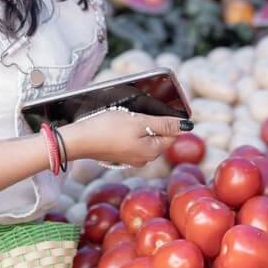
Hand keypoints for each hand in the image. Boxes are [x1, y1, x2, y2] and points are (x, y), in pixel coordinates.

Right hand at [61, 111, 186, 167]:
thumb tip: (187, 126)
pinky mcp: (120, 154)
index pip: (172, 134)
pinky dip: (130, 130)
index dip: (169, 119)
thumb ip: (164, 124)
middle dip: (153, 121)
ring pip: (145, 137)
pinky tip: (118, 124)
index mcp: (152, 152)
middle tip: (137, 112)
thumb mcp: (140, 122)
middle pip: (159, 136)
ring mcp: (131, 158)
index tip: (156, 109)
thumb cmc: (108, 129)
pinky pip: (133, 140)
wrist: (79, 140)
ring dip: (140, 124)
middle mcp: (144, 159)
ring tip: (126, 117)